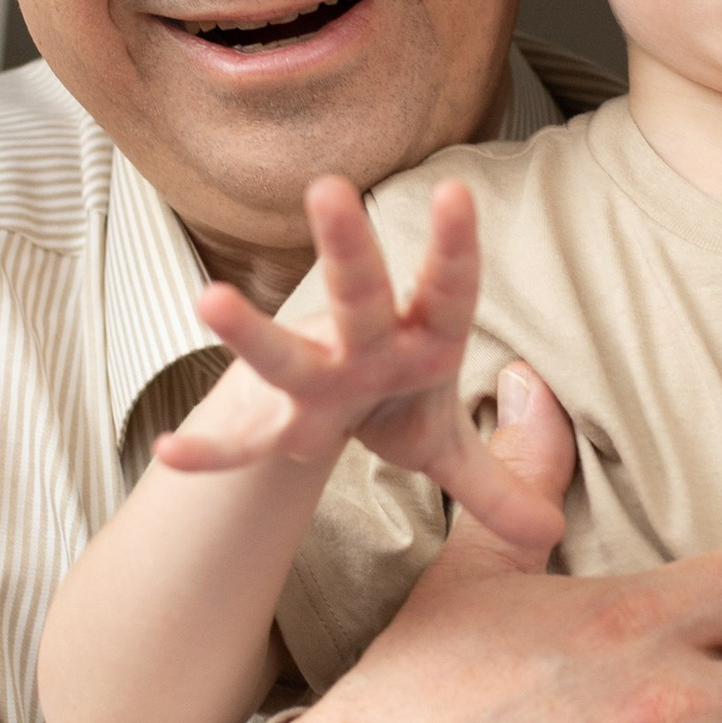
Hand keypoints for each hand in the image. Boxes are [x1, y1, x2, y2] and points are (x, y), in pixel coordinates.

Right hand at [164, 174, 562, 562]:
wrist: (325, 414)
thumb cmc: (391, 403)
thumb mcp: (445, 440)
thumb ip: (497, 481)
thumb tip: (551, 533)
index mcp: (421, 341)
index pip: (448, 290)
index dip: (454, 248)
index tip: (456, 194)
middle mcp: (363, 347)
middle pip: (359, 295)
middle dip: (348, 249)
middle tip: (329, 189)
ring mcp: (311, 377)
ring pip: (284, 353)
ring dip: (250, 330)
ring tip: (209, 298)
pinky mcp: (273, 419)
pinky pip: (240, 439)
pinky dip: (210, 451)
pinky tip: (170, 453)